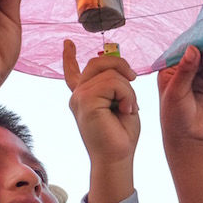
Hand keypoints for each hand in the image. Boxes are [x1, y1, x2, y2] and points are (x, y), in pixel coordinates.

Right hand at [63, 39, 139, 169]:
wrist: (117, 159)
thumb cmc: (121, 135)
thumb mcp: (122, 101)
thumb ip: (116, 83)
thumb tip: (118, 66)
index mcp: (85, 96)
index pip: (73, 72)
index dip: (69, 56)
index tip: (68, 43)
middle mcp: (78, 94)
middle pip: (98, 62)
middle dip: (121, 66)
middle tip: (134, 79)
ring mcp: (79, 97)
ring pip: (110, 73)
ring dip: (128, 90)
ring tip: (129, 109)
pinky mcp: (85, 101)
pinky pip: (112, 83)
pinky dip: (127, 95)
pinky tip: (127, 110)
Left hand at [157, 45, 202, 147]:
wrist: (188, 138)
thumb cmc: (174, 116)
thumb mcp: (176, 91)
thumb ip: (185, 70)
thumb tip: (193, 48)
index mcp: (171, 69)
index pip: (183, 50)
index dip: (195, 44)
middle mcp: (186, 70)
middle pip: (201, 53)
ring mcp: (200, 78)